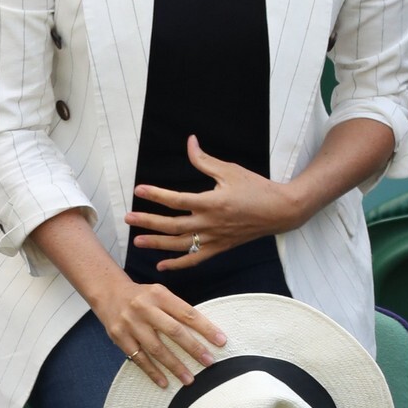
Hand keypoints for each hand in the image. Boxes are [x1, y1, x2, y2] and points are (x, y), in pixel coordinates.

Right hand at [91, 276, 226, 390]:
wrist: (108, 293)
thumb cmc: (142, 297)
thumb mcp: (160, 294)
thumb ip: (177, 309)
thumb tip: (205, 332)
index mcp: (159, 295)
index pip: (187, 313)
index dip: (205, 328)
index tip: (221, 341)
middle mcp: (145, 308)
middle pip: (173, 331)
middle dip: (193, 348)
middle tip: (209, 362)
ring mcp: (131, 324)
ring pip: (156, 348)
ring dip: (174, 366)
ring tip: (189, 379)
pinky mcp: (120, 337)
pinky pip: (139, 358)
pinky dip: (152, 372)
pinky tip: (164, 382)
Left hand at [126, 137, 299, 270]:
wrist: (279, 211)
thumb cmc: (255, 188)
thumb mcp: (229, 170)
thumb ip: (204, 160)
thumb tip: (189, 142)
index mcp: (211, 203)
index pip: (176, 200)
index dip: (156, 195)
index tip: (139, 191)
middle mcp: (210, 224)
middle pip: (172, 225)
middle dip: (148, 222)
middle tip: (128, 219)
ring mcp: (214, 239)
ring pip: (180, 245)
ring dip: (157, 244)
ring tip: (138, 242)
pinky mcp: (220, 248)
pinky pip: (195, 259)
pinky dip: (177, 264)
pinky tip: (161, 265)